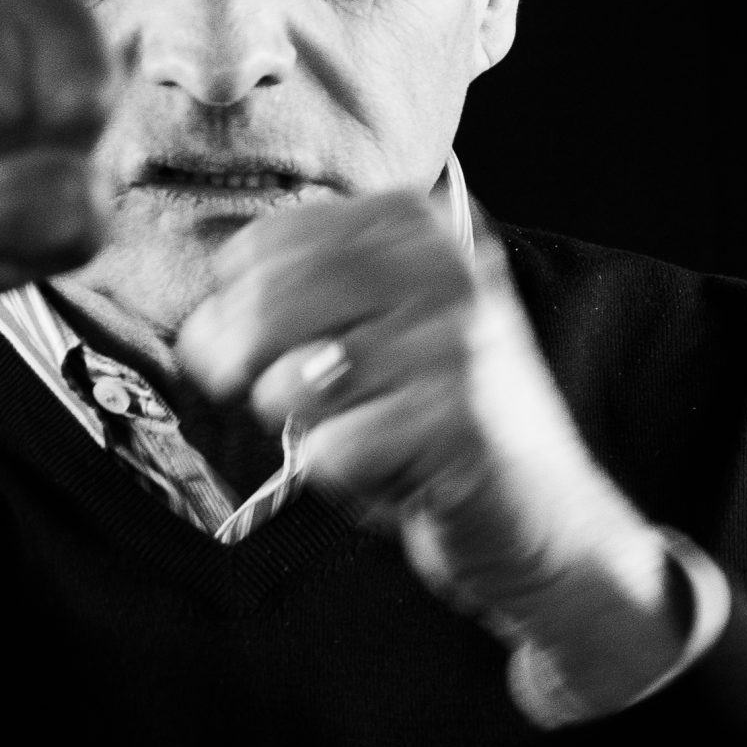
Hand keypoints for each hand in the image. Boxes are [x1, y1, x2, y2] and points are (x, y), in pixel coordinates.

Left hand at [176, 190, 683, 720]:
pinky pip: (331, 449)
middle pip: (269, 303)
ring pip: (292, 380)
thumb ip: (302, 298)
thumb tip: (201, 326)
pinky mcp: (457, 426)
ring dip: (297, 423)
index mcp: (424, 228)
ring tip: (347, 428)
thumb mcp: (381, 327)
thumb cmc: (437, 420)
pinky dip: (340, 471)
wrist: (545, 519)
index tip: (236, 336)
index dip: (230, 296)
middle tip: (259, 395)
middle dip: (236, 362)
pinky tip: (388, 467)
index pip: (274, 239)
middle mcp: (447, 270)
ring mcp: (458, 346)